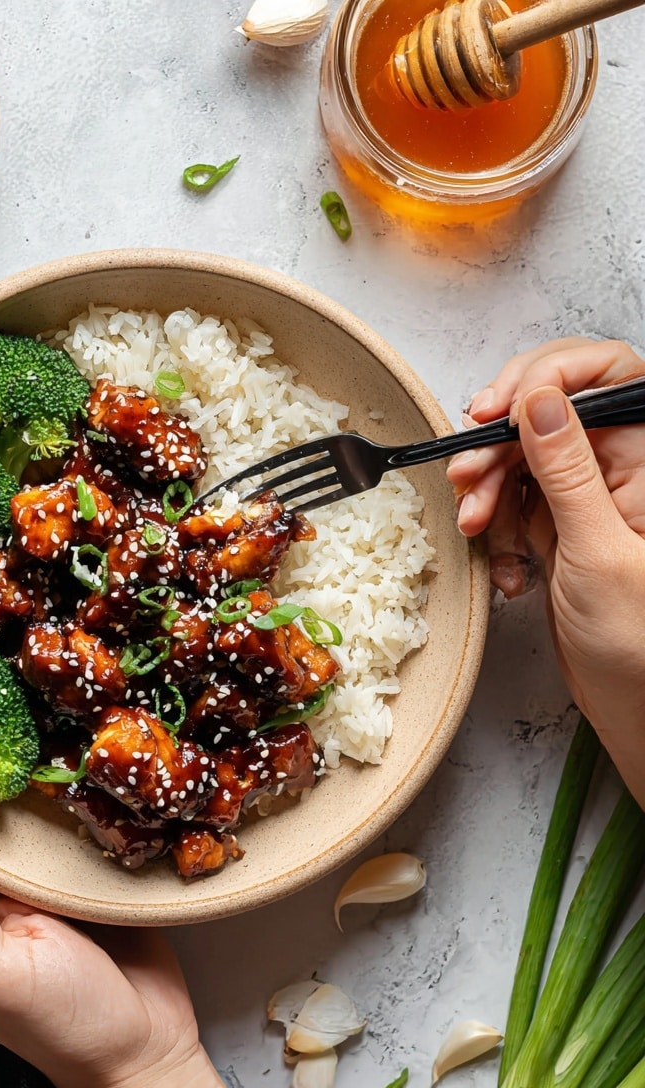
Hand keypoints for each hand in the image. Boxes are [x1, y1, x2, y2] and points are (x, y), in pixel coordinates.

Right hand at [446, 338, 644, 802]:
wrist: (633, 704)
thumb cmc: (640, 639)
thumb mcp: (598, 549)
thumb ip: (567, 469)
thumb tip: (541, 400)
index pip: (609, 373)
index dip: (550, 373)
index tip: (501, 407)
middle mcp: (623, 466)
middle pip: (549, 412)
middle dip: (500, 442)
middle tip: (468, 476)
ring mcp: (588, 496)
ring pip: (521, 458)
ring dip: (489, 491)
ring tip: (478, 529)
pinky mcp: (560, 525)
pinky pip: (513, 502)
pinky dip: (497, 530)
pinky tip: (511, 568)